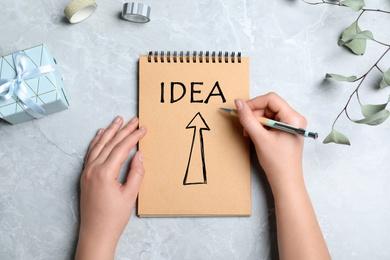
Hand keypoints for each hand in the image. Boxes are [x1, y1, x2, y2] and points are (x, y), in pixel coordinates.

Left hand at [75, 116, 146, 259]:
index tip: (144, 128)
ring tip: (118, 120)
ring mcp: (86, 172)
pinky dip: (97, 142)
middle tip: (134, 119)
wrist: (96, 234)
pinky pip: (90, 153)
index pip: (122, 148)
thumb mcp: (130, 195)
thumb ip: (136, 172)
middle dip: (123, 130)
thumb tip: (139, 154)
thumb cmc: (113, 218)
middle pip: (110, 143)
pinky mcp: (84, 176)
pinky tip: (101, 134)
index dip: (134, 136)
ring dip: (109, 131)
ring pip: (99, 145)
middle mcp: (93, 169)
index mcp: (105, 173)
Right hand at [236, 93, 330, 258]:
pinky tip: (254, 135)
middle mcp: (294, 118)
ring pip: (267, 114)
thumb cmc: (277, 162)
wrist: (285, 180)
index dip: (254, 103)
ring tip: (248, 133)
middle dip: (254, 114)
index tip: (241, 110)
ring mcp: (289, 124)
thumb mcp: (260, 138)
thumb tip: (238, 103)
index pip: (271, 99)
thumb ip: (248, 119)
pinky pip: (269, 122)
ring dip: (255, 121)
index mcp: (293, 118)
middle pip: (269, 106)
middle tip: (244, 126)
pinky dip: (259, 126)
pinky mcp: (284, 130)